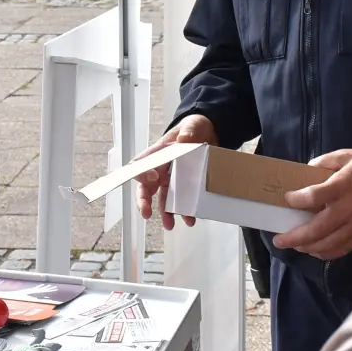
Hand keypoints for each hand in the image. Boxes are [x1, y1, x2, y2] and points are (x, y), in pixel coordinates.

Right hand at [135, 114, 217, 230]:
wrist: (209, 134)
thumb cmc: (193, 128)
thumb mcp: (192, 126)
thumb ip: (188, 131)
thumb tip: (184, 139)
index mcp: (158, 153)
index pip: (142, 164)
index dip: (142, 174)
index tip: (152, 179)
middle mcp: (161, 169)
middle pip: (146, 187)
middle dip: (144, 202)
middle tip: (146, 213)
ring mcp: (172, 180)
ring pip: (163, 199)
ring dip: (165, 213)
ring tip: (170, 224)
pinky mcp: (185, 187)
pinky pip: (182, 202)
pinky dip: (185, 212)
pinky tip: (190, 219)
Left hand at [273, 149, 351, 260]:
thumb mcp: (345, 155)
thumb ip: (323, 162)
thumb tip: (305, 172)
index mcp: (342, 186)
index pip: (314, 197)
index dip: (297, 200)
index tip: (287, 199)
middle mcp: (348, 209)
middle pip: (317, 229)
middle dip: (295, 237)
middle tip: (279, 240)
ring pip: (329, 244)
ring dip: (308, 248)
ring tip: (294, 245)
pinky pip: (344, 248)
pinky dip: (328, 253)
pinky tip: (316, 251)